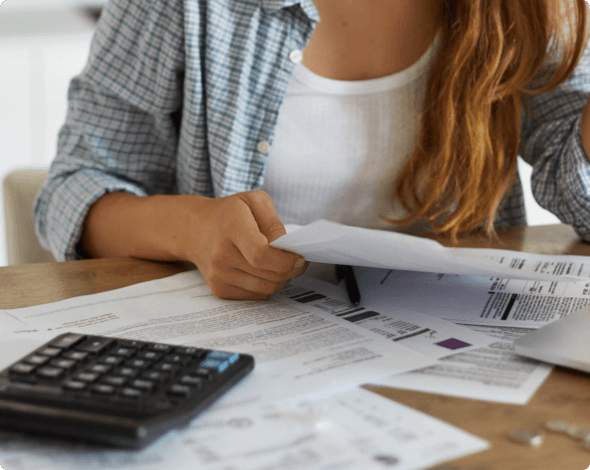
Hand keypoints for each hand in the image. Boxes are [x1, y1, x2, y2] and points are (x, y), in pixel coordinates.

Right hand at [184, 190, 307, 298]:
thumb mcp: (253, 201)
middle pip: (268, 274)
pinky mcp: (218, 289)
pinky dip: (267, 286)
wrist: (195, 229)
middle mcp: (221, 254)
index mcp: (231, 227)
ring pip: (265, 288)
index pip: (261, 254)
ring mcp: (218, 274)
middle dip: (291, 270)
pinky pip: (255, 295)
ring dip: (282, 280)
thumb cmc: (230, 213)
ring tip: (284, 266)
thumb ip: (274, 222)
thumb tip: (286, 248)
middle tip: (298, 261)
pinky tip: (266, 272)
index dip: (285, 260)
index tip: (300, 257)